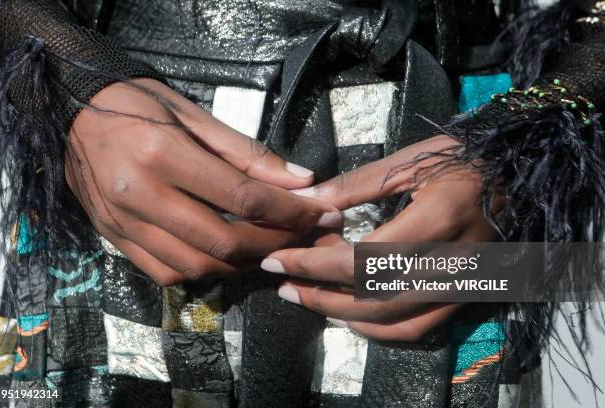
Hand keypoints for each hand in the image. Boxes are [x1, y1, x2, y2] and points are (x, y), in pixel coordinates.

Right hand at [65, 78, 340, 285]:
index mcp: (163, 154)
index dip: (289, 211)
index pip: (242, 197)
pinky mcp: (113, 238)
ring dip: (241, 263)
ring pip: (195, 266)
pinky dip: (202, 271)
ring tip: (267, 245)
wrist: (71, 112)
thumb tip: (302, 180)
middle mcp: (140, 195)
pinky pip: (165, 272)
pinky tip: (223, 256)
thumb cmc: (137, 102)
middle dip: (273, 242)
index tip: (320, 213)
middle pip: (222, 241)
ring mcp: (122, 223)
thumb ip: (249, 153)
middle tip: (301, 234)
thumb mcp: (195, 115)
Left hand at [261, 135, 496, 340]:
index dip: (314, 263)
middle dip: (319, 293)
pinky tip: (349, 316)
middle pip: (374, 295)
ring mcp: (465, 284)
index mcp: (440, 217)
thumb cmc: (464, 156)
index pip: (363, 256)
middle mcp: (456, 260)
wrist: (519, 170)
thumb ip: (356, 184)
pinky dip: (379, 330)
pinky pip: (420, 327)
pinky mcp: (468, 295)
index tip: (277, 260)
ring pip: (394, 319)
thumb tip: (307, 202)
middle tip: (283, 284)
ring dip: (342, 315)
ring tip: (306, 299)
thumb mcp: (410, 160)